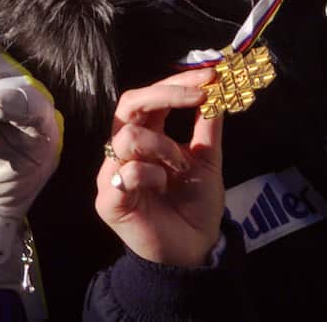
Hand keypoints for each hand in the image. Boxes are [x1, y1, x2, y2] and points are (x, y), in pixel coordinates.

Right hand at [94, 68, 223, 266]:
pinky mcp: (109, 200)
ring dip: (163, 145)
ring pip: (127, 137)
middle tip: (198, 96)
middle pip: (129, 104)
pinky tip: (163, 187)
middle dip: (165, 94)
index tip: (210, 76)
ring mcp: (113, 174)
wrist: (194, 249)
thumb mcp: (207, 159)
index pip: (150, 96)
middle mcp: (124, 150)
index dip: (177, 81)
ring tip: (180, 166)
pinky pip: (127, 172)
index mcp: (147, 136)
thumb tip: (217, 86)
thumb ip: (207, 124)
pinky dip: (152, 174)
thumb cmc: (196, 205)